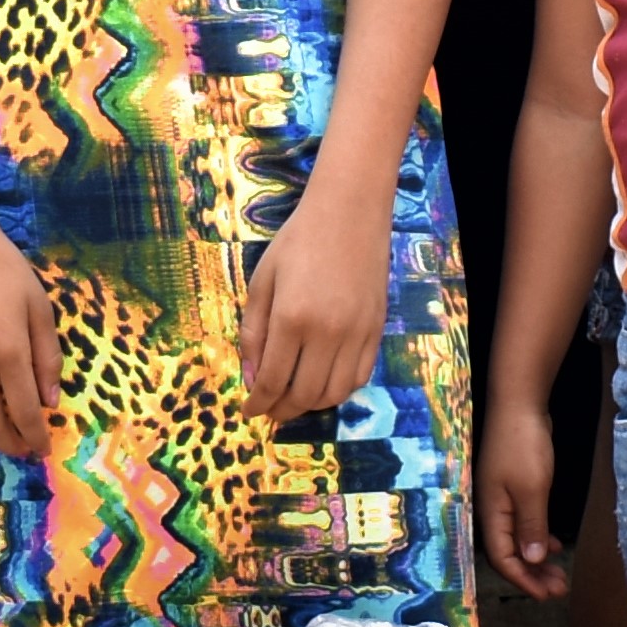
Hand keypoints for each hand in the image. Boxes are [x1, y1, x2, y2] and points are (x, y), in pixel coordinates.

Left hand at [238, 190, 390, 425]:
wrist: (349, 213)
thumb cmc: (298, 241)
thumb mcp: (263, 281)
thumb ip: (254, 332)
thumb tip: (253, 377)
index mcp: (291, 319)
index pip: (273, 380)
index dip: (259, 403)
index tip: (249, 412)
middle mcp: (327, 333)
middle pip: (304, 394)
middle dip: (282, 411)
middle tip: (270, 411)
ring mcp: (357, 334)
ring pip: (335, 392)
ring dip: (311, 405)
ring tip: (295, 400)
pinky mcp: (376, 330)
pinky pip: (360, 376)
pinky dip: (340, 390)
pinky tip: (324, 383)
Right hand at [474, 383, 565, 600]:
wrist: (518, 404)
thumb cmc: (522, 445)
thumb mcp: (532, 489)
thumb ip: (531, 526)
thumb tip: (531, 561)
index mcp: (491, 513)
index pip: (502, 559)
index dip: (524, 580)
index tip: (547, 594)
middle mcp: (492, 510)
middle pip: (509, 553)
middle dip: (533, 575)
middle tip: (559, 589)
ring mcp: (501, 499)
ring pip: (517, 539)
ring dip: (537, 558)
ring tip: (559, 573)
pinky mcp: (512, 488)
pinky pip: (522, 523)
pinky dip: (537, 537)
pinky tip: (553, 544)